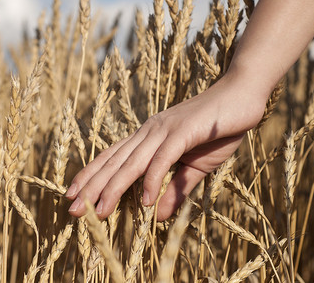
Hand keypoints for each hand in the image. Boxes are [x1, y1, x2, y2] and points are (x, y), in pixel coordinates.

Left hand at [66, 74, 265, 220]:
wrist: (241, 97)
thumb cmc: (217, 130)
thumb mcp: (194, 168)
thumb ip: (174, 190)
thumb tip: (155, 216)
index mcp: (147, 138)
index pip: (111, 158)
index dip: (90, 176)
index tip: (72, 196)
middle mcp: (149, 132)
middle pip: (113, 163)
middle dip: (91, 187)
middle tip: (72, 209)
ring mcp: (164, 130)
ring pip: (131, 163)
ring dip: (112, 188)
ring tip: (97, 212)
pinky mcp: (183, 132)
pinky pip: (163, 159)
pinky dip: (152, 180)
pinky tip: (144, 202)